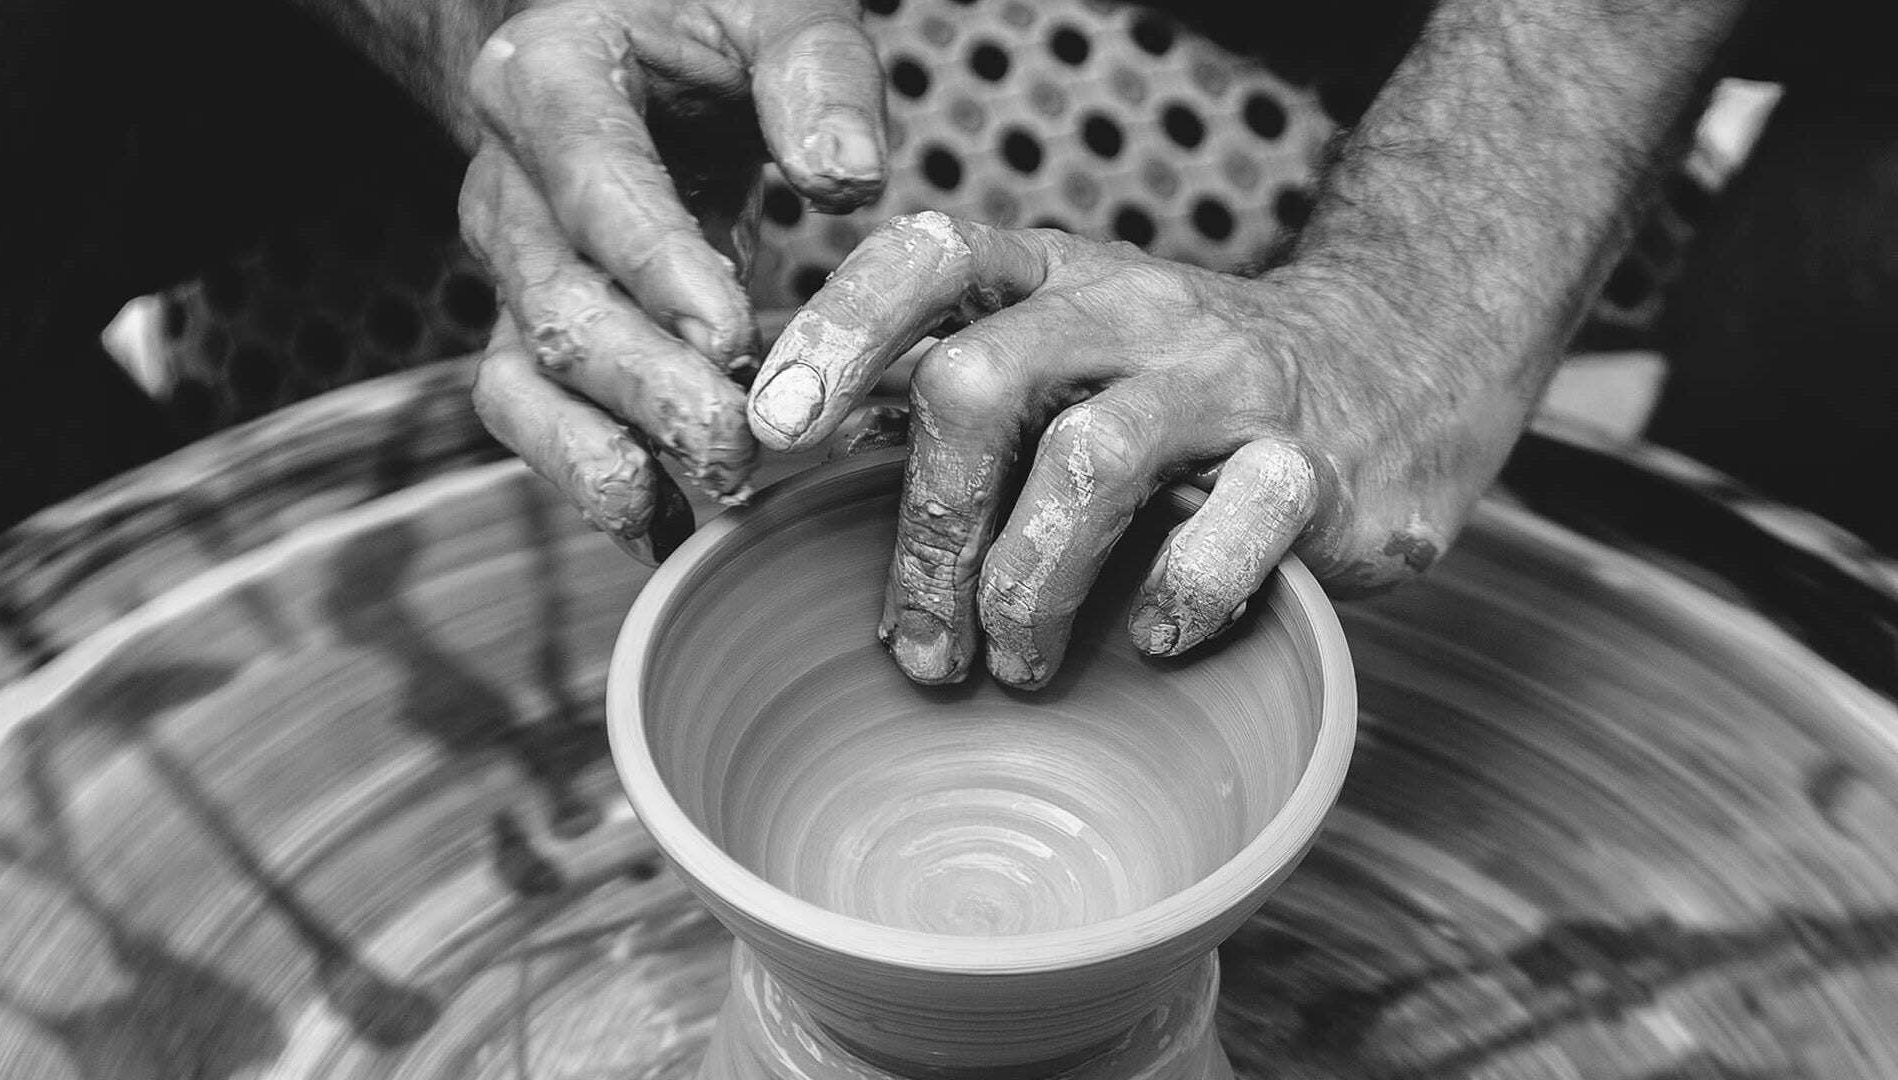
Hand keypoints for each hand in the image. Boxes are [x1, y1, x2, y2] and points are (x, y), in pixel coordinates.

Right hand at [460, 0, 885, 555]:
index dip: (655, 264)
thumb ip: (819, 76)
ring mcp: (511, 269)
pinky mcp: (531, 332)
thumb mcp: (779, 8)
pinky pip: (534, 420)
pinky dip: (589, 480)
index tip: (732, 336)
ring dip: (605, 453)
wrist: (633, 39)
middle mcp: (507, 182)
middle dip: (648, 386)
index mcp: (549, 76)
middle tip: (741, 444)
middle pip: (555, 302)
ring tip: (697, 501)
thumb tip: (848, 182)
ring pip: (523, 378)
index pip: (592, 179)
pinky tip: (662, 530)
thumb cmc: (714, 22)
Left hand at [748, 213, 1531, 688]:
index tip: (771, 433)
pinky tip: (1150, 642)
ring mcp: (1228, 382)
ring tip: (1015, 666)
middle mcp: (1134, 308)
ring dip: (1025, 587)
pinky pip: (1226, 539)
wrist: (1403, 363)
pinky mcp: (1314, 467)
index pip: (927, 259)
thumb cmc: (1181, 389)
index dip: (837, 335)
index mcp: (1054, 275)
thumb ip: (956, 391)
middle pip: (982, 381)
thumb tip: (783, 459)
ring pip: (1091, 464)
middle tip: (916, 643)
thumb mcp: (1071, 350)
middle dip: (927, 528)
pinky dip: (1169, 604)